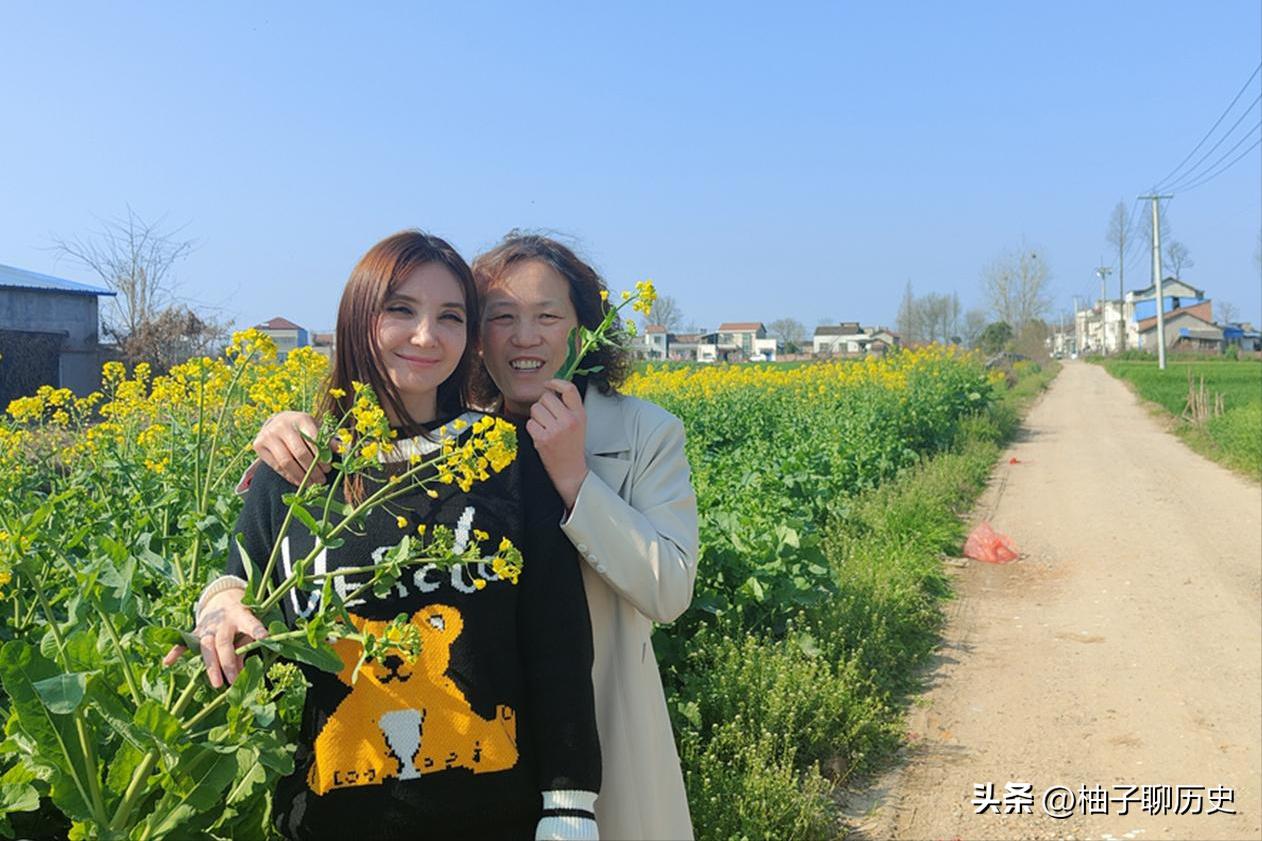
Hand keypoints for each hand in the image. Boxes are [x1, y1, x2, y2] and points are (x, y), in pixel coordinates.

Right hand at [160, 589, 268, 687]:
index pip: (250, 624)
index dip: (257, 630)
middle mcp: (224, 621)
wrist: (222, 599)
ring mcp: (208, 626)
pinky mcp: (196, 630)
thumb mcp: (247, 629)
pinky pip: (184, 642)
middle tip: (232, 681)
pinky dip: (176, 652)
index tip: (265, 637)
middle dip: (228, 663)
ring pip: (206, 646)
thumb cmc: (240, 619)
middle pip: (224, 642)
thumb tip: (241, 672)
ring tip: (216, 684)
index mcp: (241, 616)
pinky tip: (168, 662)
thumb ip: (245, 648)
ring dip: (211, 665)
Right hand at [254, 410, 325, 486]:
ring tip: (312, 483)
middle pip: (300, 453)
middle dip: (313, 469)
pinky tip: (299, 482)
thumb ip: (327, 439)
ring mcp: (269, 435)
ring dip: (301, 476)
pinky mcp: (259, 445)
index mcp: (301, 419)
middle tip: (321, 479)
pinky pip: (276, 466)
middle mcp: (283, 425)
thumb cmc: (301, 428)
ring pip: (287, 462)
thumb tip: (341, 449)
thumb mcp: (315, 429)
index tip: (328, 467)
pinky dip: (290, 476)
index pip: (313, 440)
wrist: (276, 422)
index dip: (321, 456)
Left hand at [526, 380, 588, 510]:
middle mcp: (569, 420)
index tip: (548, 384)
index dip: (556, 382)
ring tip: (545, 427)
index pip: (569, 389)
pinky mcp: (542, 439)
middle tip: (548, 417)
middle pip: (546, 397)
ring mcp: (555, 430)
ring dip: (537, 416)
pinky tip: (541, 435)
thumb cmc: (572, 446)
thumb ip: (568, 406)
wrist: (570, 470)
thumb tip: (551, 388)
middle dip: (543, 405)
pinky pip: (530, 422)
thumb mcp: (578, 423)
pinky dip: (532, 428)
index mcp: (579, 414)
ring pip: (536, 409)